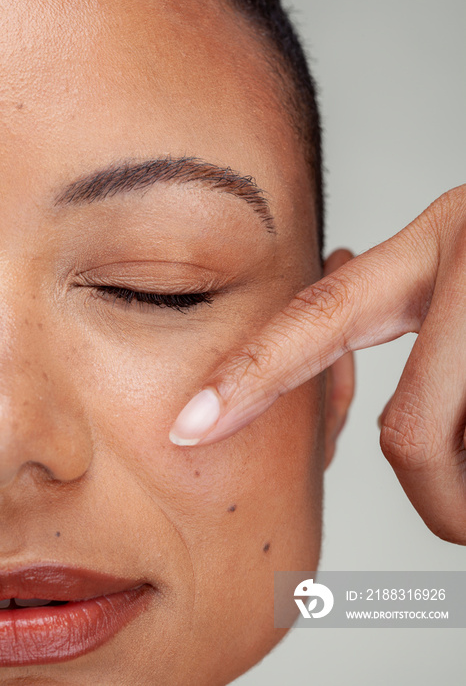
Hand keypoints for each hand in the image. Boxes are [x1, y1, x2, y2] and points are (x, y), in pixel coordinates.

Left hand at [169, 186, 465, 543]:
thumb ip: (417, 335)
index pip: (320, 319)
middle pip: (415, 435)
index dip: (252, 374)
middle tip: (460, 516)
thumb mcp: (465, 279)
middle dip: (438, 500)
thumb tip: (396, 433)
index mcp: (435, 249)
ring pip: (465, 453)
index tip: (190, 423)